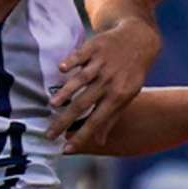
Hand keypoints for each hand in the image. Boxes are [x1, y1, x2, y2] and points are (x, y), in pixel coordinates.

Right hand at [46, 17, 161, 150]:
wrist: (139, 39)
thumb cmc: (131, 72)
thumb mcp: (127, 95)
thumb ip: (112, 118)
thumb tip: (99, 142)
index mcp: (118, 96)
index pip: (97, 120)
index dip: (82, 135)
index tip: (66, 149)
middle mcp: (108, 81)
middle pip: (83, 104)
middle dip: (65, 120)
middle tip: (49, 134)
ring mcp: (101, 64)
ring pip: (81, 80)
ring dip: (66, 92)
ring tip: (51, 105)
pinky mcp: (94, 47)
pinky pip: (81, 56)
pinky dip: (71, 62)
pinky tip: (61, 69)